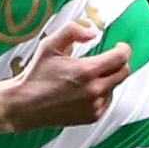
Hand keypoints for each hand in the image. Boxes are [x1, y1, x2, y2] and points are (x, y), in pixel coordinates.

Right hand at [0, 17, 129, 128]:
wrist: (25, 105)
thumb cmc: (36, 76)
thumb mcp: (49, 45)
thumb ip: (72, 31)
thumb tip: (92, 33)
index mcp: (86, 71)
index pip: (121, 58)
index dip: (123, 49)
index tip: (120, 46)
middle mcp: (93, 90)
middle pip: (123, 72)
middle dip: (119, 62)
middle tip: (108, 58)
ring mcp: (94, 106)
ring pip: (115, 86)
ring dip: (108, 78)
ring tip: (87, 77)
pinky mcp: (92, 116)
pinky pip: (107, 100)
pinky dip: (101, 93)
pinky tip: (84, 90)